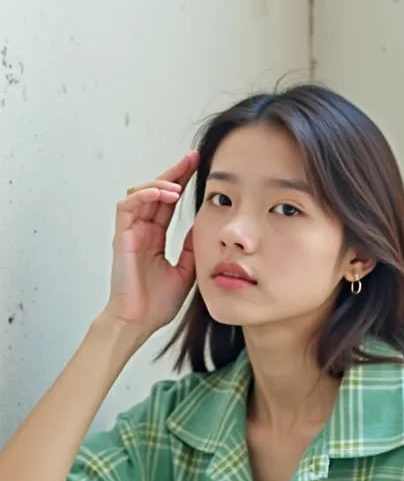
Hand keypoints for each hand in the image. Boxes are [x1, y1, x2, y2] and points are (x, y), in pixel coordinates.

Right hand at [105, 150, 198, 339]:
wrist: (139, 323)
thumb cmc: (157, 303)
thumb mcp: (187, 270)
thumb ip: (191, 247)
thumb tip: (205, 225)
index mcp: (154, 237)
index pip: (168, 201)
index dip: (182, 181)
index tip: (200, 165)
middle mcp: (141, 230)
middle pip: (156, 191)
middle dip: (174, 171)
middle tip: (193, 157)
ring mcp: (130, 232)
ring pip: (140, 193)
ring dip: (160, 184)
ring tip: (179, 185)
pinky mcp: (121, 237)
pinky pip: (128, 206)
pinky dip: (146, 196)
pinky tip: (165, 195)